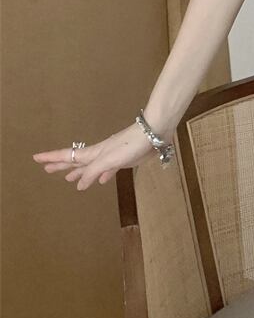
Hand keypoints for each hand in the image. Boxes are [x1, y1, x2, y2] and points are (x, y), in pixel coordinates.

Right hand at [32, 121, 168, 190]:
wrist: (153, 134)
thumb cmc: (130, 144)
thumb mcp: (109, 159)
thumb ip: (93, 171)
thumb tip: (78, 184)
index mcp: (94, 153)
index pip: (68, 156)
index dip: (52, 158)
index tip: (35, 158)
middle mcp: (99, 154)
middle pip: (76, 161)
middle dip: (61, 165)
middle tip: (46, 169)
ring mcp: (111, 157)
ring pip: (90, 166)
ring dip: (79, 172)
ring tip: (69, 178)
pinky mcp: (123, 160)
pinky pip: (106, 170)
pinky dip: (100, 175)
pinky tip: (101, 180)